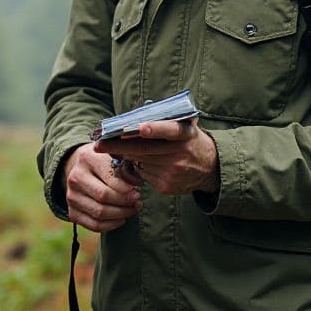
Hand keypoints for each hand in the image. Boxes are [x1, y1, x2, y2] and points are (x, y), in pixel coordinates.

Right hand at [63, 141, 141, 232]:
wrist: (84, 168)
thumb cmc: (105, 162)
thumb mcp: (114, 156)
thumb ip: (125, 168)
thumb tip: (136, 184)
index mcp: (86, 158)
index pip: (109, 178)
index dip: (127, 188)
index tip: (138, 190)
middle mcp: (75, 176)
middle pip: (103, 196)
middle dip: (125, 202)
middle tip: (137, 202)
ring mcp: (71, 195)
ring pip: (99, 213)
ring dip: (121, 214)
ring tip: (132, 209)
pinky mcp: (72, 211)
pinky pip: (94, 225)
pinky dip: (111, 225)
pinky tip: (121, 218)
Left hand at [94, 118, 219, 195]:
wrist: (211, 168)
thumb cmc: (190, 141)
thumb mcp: (185, 128)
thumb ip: (164, 123)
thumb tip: (133, 123)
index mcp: (186, 135)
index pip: (170, 130)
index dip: (155, 129)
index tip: (139, 127)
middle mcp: (181, 154)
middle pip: (144, 150)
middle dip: (119, 146)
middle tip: (99, 144)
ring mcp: (173, 172)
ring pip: (140, 162)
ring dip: (128, 155)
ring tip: (120, 149)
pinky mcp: (167, 186)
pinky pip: (144, 174)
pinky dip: (140, 167)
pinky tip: (146, 162)